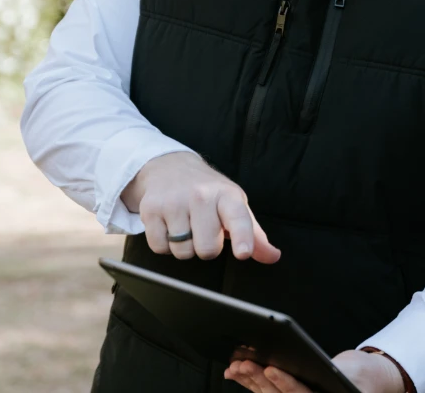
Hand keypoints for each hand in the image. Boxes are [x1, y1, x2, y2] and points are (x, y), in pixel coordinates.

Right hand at [121, 151, 280, 262]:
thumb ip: (254, 235)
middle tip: (204, 229)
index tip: (243, 252)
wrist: (170, 167)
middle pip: (208, 249)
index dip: (242, 238)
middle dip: (207, 247)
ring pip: (183, 252)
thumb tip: (273, 257)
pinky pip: (160, 248)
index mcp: (227, 196)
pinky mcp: (150, 209)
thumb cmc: (208, 191)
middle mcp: (201, 196)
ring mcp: (174, 202)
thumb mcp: (234, 206)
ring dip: (185, 246)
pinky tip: (169, 225)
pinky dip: (164, 244)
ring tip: (186, 225)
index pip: (238, 219)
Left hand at [224, 349, 403, 392]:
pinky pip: (263, 392)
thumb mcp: (353, 378)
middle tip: (245, 363)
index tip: (271, 368)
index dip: (285, 383)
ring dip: (250, 380)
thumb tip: (329, 370)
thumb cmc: (360, 379)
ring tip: (236, 365)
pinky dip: (248, 382)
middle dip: (259, 380)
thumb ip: (338, 377)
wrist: (360, 384)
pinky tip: (234, 372)